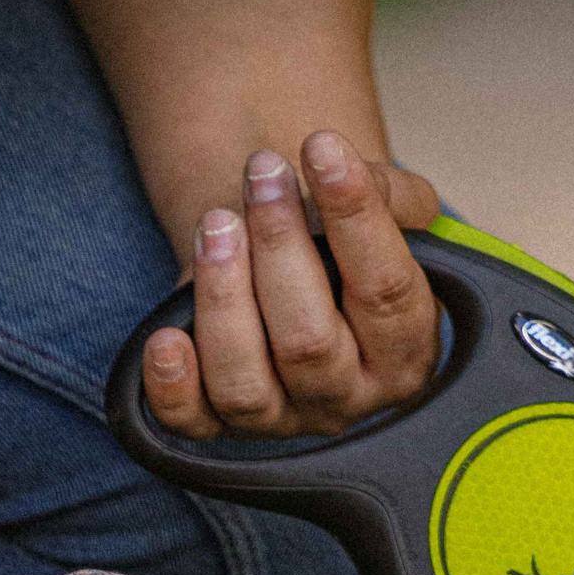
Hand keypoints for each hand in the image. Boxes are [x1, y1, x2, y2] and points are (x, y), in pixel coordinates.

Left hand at [140, 130, 441, 439]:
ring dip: (223, 297)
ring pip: (245, 382)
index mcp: (408, 350)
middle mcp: (350, 396)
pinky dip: (172, 386)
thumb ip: (389, 194)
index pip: (388, 289)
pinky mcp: (222, 429)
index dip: (355, 214)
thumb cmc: (348, 246)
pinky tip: (164, 337)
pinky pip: (190, 422)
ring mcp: (284, 419)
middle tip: (262, 171)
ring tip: (216, 224)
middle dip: (279, 245)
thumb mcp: (393, 215)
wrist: (299, 279)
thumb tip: (344, 172)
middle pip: (310, 341)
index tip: (320, 145)